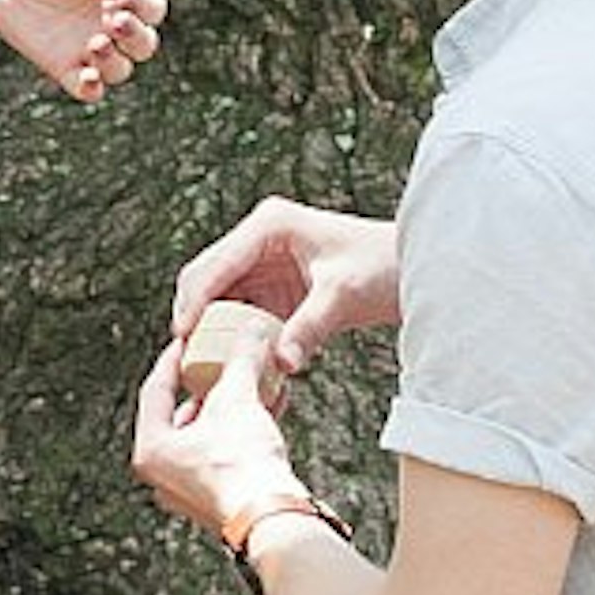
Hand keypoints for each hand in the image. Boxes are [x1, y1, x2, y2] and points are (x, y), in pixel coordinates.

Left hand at [0, 0, 166, 107]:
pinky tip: (87, 75)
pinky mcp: (61, 67)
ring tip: (95, 43)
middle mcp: (108, 22)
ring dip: (115, 62)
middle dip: (137, 37)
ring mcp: (86, 48)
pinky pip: (88, 90)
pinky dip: (93, 88)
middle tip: (114, 21)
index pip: (152, 8)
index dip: (145, 7)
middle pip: (144, 44)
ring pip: (120, 70)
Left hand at [131, 331, 296, 548]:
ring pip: (207, 437)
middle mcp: (163, 476)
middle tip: (220, 361)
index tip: (188, 339)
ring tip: (251, 383)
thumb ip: (242, 360)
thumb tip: (252, 330)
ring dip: (230, 408)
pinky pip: (225, 456)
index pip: (155, 391)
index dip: (173, 359)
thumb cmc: (243, 462)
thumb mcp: (238, 398)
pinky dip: (241, 432)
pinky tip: (268, 410)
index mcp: (151, 450)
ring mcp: (189, 493)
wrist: (273, 518)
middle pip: (182, 415)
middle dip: (207, 385)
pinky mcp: (218, 502)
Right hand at [168, 191, 396, 385]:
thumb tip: (280, 365)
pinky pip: (239, 315)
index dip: (193, 300)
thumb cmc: (383, 268)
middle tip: (184, 360)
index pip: (215, 263)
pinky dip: (232, 338)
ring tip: (200, 369)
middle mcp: (259, 240)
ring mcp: (264, 264)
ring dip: (209, 331)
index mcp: (269, 225)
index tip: (181, 336)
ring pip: (218, 300)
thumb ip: (309, 328)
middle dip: (193, 317)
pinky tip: (229, 365)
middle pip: (206, 279)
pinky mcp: (274, 289)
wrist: (413, 270)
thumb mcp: (343, 296)